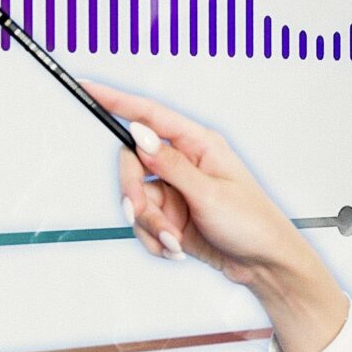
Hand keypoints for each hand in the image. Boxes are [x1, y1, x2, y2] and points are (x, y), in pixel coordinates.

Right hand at [84, 81, 308, 287]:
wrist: (263, 264)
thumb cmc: (253, 224)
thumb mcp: (210, 194)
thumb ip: (171, 165)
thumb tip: (141, 135)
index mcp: (199, 145)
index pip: (149, 115)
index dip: (116, 100)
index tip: (88, 87)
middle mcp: (184, 163)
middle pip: (133, 164)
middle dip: (134, 194)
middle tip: (141, 214)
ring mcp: (176, 190)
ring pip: (136, 200)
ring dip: (150, 226)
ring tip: (174, 240)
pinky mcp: (171, 215)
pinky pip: (143, 224)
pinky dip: (154, 239)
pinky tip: (176, 247)